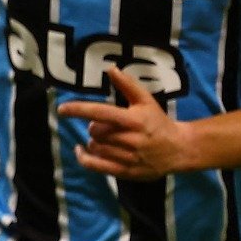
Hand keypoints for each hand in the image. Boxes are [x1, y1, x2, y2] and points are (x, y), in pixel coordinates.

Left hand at [57, 67, 194, 179]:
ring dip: (93, 142)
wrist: (179, 149)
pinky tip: (81, 151)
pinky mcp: (127, 172)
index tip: (61, 109)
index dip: (79, 110)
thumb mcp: (146, 100)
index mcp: (134, 120)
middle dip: (94, 127)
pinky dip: (85, 159)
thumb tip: (110, 68)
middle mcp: (131, 140)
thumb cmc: (158, 121)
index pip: (101, 112)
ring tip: (102, 138)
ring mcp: (129, 158)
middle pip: (96, 132)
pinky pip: (98, 167)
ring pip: (96, 148)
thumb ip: (127, 84)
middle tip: (102, 125)